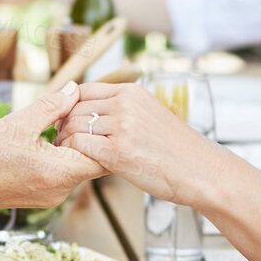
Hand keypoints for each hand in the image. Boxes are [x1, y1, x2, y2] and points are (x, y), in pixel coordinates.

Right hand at [0, 82, 104, 208]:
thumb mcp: (20, 122)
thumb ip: (53, 105)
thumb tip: (75, 90)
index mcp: (61, 173)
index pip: (104, 157)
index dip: (101, 133)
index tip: (91, 113)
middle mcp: (61, 191)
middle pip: (93, 161)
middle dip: (86, 136)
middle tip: (72, 113)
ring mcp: (52, 197)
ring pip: (77, 167)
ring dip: (71, 146)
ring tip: (54, 125)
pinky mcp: (42, 197)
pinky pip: (63, 175)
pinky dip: (60, 157)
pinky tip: (42, 142)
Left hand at [54, 83, 234, 207]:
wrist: (201, 170)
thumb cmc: (176, 149)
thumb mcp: (151, 114)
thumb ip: (124, 108)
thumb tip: (95, 110)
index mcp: (132, 92)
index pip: (85, 90)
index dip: (69, 106)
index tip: (64, 120)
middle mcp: (125, 104)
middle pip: (75, 108)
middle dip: (63, 124)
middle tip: (60, 138)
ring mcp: (121, 127)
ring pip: (74, 126)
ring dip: (65, 140)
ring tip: (66, 151)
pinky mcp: (118, 151)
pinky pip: (80, 146)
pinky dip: (73, 153)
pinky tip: (76, 161)